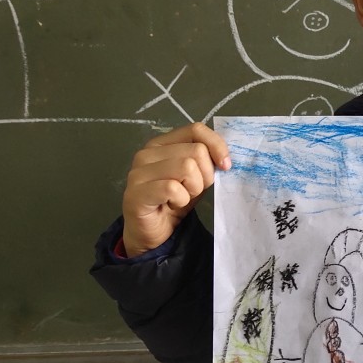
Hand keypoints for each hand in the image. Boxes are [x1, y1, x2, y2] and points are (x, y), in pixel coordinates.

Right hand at [121, 122, 230, 256]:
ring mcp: (138, 172)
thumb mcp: (197, 177)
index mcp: (161, 144)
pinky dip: (181, 200)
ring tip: (182, 198)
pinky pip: (173, 188)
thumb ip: (207, 161)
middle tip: (193, 191)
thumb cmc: (175, 201)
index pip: (195, 129)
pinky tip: (172, 205)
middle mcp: (147, 153)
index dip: (216, 145)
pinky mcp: (136, 193)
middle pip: (196, 151)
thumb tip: (225, 157)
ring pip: (187, 167)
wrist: (154, 232)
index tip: (226, 166)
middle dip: (205, 175)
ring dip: (193, 189)